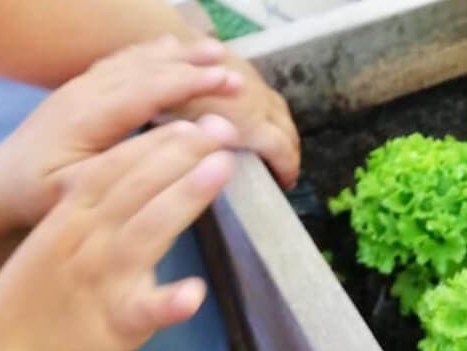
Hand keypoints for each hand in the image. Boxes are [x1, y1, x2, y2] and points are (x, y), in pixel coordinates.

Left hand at [0, 34, 241, 231]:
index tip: (228, 82)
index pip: (146, 90)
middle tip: (236, 72)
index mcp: (86, 117)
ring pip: (136, 59)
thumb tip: (176, 148)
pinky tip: (174, 47)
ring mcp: (82, 85)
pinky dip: (154, 51)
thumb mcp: (77, 191)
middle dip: (193, 67)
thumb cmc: (38, 197)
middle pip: (146, 69)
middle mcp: (85, 92)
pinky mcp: (82, 87)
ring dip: (178, 54)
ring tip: (217, 50)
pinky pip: (123, 59)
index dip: (189, 85)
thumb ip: (125, 168)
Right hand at [0, 117, 233, 350]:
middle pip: (137, 187)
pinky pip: (146, 311)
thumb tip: (146, 167)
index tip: (194, 120)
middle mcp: (88, 240)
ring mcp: (103, 282)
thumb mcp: (61, 232)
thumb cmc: (49, 290)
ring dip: (184, 198)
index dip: (156, 141)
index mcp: (73, 216)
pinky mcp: (116, 324)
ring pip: (146, 233)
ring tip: (221, 169)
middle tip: (223, 129)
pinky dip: (170, 302)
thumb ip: (98, 201)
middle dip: (181, 154)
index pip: (117, 166)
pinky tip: (195, 293)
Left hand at [172, 48, 300, 189]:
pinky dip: (271, 112)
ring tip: (278, 146)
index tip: (286, 183)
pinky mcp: (247, 69)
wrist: (175, 50)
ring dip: (284, 130)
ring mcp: (255, 83)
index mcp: (250, 123)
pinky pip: (268, 95)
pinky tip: (259, 117)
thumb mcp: (191, 135)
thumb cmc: (177, 98)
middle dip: (291, 151)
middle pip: (288, 130)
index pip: (281, 149)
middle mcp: (260, 103)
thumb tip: (222, 168)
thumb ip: (212, 152)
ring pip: (281, 110)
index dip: (287, 168)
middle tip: (286, 170)